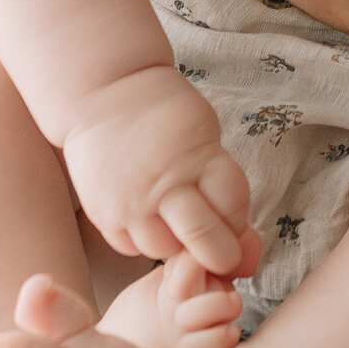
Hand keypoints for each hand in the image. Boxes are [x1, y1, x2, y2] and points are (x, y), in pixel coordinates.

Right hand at [62, 62, 265, 270]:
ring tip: (177, 225)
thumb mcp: (206, 134)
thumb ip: (222, 183)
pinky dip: (144, 242)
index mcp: (199, 158)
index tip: (233, 221)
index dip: (238, 221)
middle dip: (221, 254)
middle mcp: (165, 185)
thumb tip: (244, 241)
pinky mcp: (104, 214)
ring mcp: (131, 203)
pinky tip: (151, 221)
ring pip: (164, 250)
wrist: (104, 93)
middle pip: (204, 239)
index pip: (234, 209)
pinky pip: (129, 248)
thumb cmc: (166, 112)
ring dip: (177, 246)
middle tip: (220, 251)